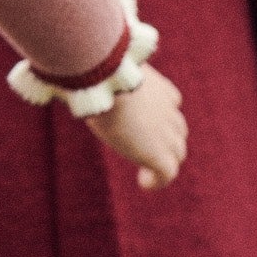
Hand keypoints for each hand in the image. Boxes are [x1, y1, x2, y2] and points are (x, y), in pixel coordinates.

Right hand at [84, 65, 187, 188]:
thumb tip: (78, 76)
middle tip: (145, 149)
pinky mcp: (159, 154)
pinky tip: (144, 183)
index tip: (147, 123)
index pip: (172, 103)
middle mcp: (169, 111)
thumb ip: (104, 79)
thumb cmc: (97, 73)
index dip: (162, 115)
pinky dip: (158, 180)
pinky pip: (167, 173)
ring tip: (145, 171)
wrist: (106, 82)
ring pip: (177, 152)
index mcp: (160, 89)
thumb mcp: (105, 74)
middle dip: (165, 140)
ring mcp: (167, 134)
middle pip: (178, 131)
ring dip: (163, 160)